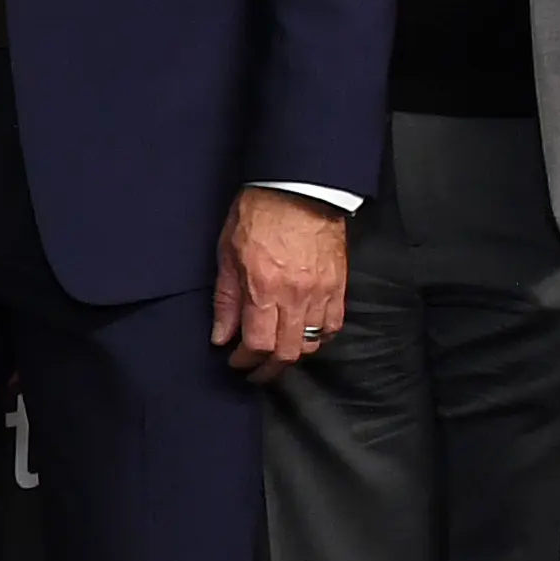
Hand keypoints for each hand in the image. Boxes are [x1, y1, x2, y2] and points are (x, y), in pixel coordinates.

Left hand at [209, 190, 351, 382]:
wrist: (298, 188)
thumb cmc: (258, 215)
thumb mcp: (227, 255)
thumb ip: (225, 300)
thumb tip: (221, 336)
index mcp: (264, 289)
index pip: (258, 345)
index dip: (245, 361)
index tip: (236, 362)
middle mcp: (295, 296)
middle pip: (286, 353)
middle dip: (268, 370)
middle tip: (255, 371)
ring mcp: (321, 292)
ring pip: (311, 343)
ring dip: (292, 355)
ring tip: (277, 355)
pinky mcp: (338, 285)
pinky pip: (333, 325)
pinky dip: (319, 338)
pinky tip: (304, 336)